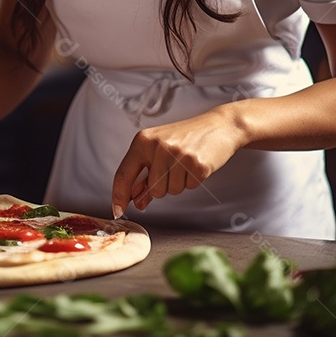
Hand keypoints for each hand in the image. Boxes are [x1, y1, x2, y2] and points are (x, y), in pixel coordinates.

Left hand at [111, 108, 245, 217]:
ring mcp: (178, 155)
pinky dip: (193, 180)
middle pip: (153, 190)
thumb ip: (145, 173)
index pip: (124, 173)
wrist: (218, 125)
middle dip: (164, 186)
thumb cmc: (186, 137)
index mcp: (143, 141)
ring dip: (179, 183)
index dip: (119, 195)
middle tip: (174, 168)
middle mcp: (158, 147)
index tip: (117, 210)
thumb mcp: (159, 149)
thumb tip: (135, 199)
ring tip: (186, 163)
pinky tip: (196, 164)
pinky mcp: (197, 164)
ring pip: (171, 191)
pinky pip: (189, 187)